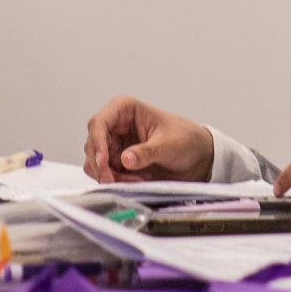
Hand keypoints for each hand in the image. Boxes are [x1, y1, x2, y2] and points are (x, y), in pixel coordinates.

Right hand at [83, 95, 212, 182]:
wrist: (198, 157)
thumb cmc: (186, 140)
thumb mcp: (169, 145)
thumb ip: (146, 152)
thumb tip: (125, 159)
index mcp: (125, 109)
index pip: (99, 123)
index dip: (97, 143)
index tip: (103, 162)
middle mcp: (115, 126)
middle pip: (92, 145)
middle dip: (102, 165)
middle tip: (114, 181)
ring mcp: (114, 145)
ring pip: (95, 163)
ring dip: (111, 175)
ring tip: (137, 180)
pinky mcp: (118, 163)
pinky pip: (106, 175)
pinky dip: (117, 181)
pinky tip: (137, 181)